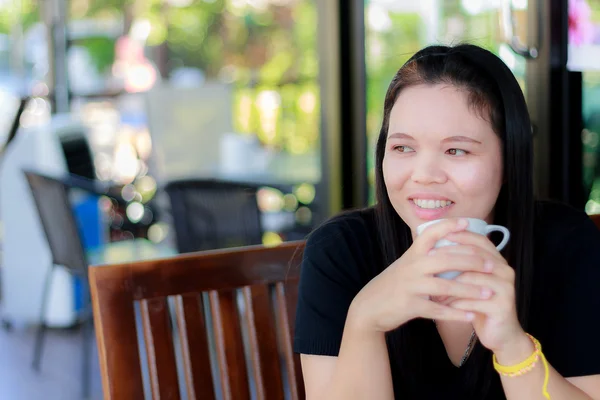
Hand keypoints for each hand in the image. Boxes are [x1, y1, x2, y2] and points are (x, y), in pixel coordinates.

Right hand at [348, 218, 491, 332]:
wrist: (369, 306)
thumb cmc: (393, 284)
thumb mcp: (406, 264)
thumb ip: (425, 255)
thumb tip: (450, 243)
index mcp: (412, 254)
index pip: (431, 233)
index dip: (449, 226)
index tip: (468, 223)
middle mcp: (412, 266)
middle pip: (446, 258)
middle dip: (471, 261)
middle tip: (491, 265)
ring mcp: (411, 286)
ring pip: (445, 285)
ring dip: (469, 290)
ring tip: (488, 293)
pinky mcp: (411, 305)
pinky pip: (438, 310)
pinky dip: (456, 313)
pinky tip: (471, 316)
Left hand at [438, 231, 529, 355]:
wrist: (500, 335)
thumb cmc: (479, 305)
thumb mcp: (470, 281)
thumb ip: (460, 265)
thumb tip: (434, 246)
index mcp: (497, 260)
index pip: (479, 240)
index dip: (459, 235)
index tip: (437, 236)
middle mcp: (505, 270)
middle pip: (475, 255)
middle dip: (449, 256)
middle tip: (428, 258)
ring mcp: (506, 287)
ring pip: (472, 277)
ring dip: (448, 283)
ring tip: (432, 288)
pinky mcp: (502, 306)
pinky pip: (473, 300)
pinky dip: (455, 302)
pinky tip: (442, 305)